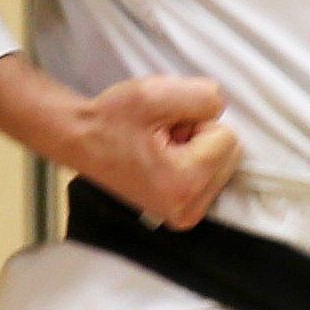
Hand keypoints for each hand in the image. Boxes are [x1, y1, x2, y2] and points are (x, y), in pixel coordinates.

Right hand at [66, 75, 240, 224]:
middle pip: (230, 155)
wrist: (79, 140)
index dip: (196, 122)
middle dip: (200, 137)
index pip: (228, 137)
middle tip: (161, 135)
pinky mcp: (183, 213)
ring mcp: (186, 216)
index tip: (163, 127)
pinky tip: (163, 159)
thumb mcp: (156, 93)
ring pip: (222, 164)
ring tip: (158, 146)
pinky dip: (193, 161)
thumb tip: (221, 110)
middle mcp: (188, 210)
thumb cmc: (111, 118)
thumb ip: (203, 97)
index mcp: (184, 185)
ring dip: (196, 148)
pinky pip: (211, 175)